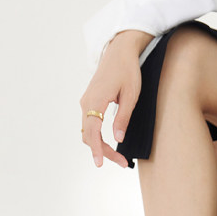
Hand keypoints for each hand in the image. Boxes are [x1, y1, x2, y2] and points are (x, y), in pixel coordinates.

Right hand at [79, 29, 151, 167]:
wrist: (119, 51)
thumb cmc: (127, 70)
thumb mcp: (130, 95)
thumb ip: (122, 118)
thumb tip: (118, 139)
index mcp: (95, 101)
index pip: (93, 132)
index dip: (97, 149)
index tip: (100, 164)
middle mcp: (86, 103)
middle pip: (89, 136)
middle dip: (103, 151)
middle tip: (123, 163)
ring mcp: (86, 102)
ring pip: (88, 131)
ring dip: (100, 145)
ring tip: (119, 157)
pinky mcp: (89, 102)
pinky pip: (90, 124)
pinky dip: (98, 136)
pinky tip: (109, 143)